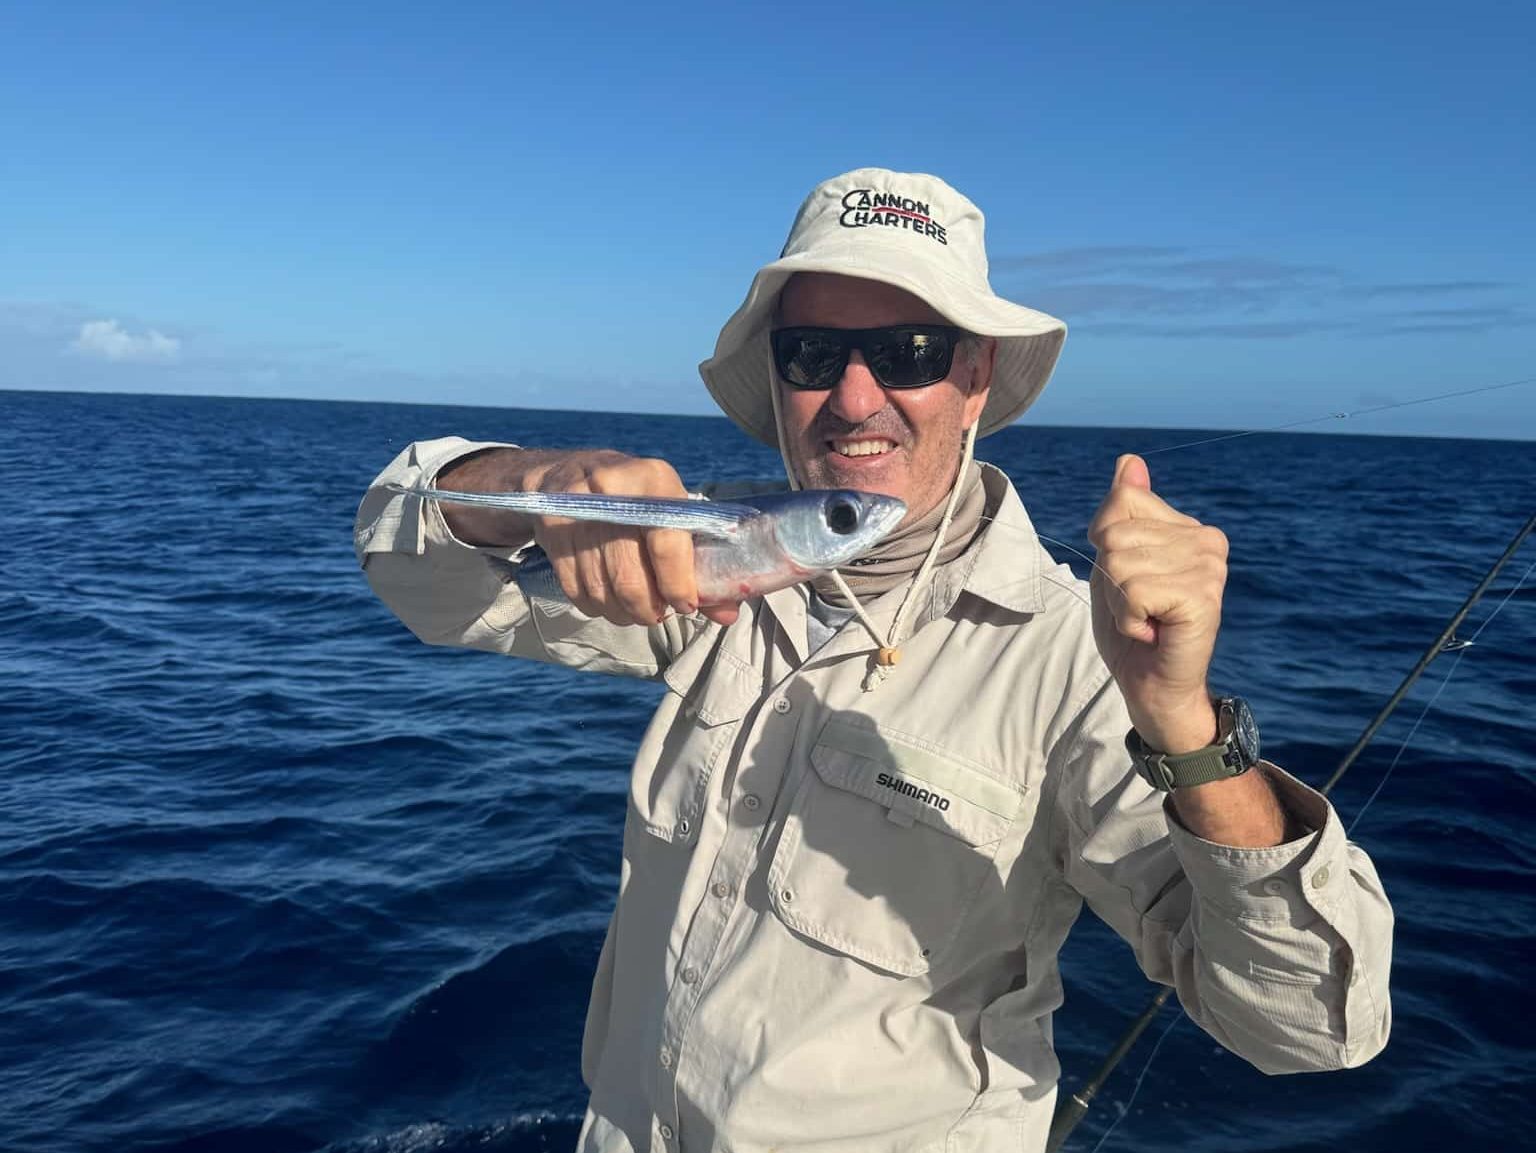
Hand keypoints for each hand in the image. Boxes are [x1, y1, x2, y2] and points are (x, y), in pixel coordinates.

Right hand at [439, 447, 739, 627]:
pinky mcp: (551, 531)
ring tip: (634, 609)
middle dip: (648, 609)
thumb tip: (727, 615)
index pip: (667, 545)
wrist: (568, 471)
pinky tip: (609, 600)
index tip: (685, 604)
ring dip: (622, 613)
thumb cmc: (637, 498)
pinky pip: (576, 591)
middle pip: (630, 578)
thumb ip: (700, 564)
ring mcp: (576, 511)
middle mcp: (612, 490)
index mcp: (653, 480)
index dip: (679, 586)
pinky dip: (597, 607)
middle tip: (657, 614)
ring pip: (602, 591)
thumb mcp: (671, 512)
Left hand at [1088, 454, 1227, 752]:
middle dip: (1110, 578)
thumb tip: (1130, 460)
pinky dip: (1128, 619)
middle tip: (1138, 607)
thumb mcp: (1115, 561)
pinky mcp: (1202, 597)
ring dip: (1119, 602)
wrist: (1151, 685)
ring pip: (1119, 562)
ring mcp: (1209, 568)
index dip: (1104, 542)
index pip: (1120, 500)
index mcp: (1187, 526)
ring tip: (1147, 619)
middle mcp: (1207, 540)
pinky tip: (1154, 631)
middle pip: (1114, 533)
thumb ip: (1121, 512)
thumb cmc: (1133, 626)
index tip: (1129, 578)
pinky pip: (1133, 591)